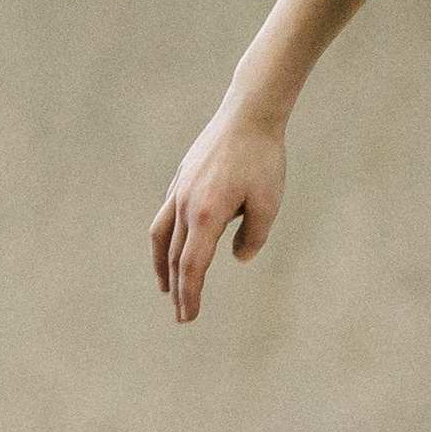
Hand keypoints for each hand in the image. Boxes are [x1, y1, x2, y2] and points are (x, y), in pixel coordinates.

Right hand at [151, 97, 287, 324]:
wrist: (248, 114)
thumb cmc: (263, 159)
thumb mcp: (269, 203)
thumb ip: (254, 237)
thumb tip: (238, 258)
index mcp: (206, 216)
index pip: (192, 266)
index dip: (190, 294)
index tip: (189, 317)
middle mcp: (185, 205)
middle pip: (175, 257)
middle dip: (178, 289)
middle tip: (181, 315)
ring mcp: (179, 191)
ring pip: (162, 237)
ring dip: (162, 265)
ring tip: (166, 287)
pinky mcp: (181, 179)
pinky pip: (166, 216)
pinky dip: (165, 238)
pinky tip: (173, 245)